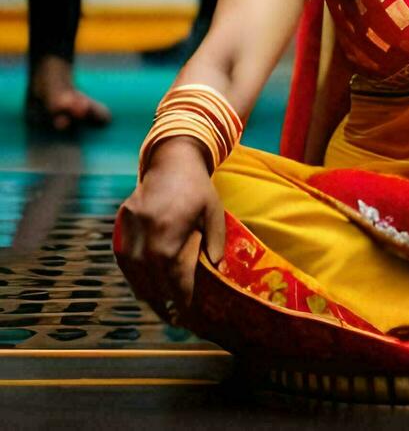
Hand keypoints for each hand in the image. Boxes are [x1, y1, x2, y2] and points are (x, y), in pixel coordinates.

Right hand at [115, 138, 224, 324]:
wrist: (171, 160)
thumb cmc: (198, 188)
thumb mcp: (214, 213)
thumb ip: (215, 241)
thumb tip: (217, 268)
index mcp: (168, 235)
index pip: (172, 278)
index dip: (180, 298)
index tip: (187, 314)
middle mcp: (144, 236)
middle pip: (149, 281)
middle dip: (162, 302)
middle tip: (173, 319)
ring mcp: (129, 229)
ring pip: (132, 272)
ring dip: (144, 292)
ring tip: (158, 307)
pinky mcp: (121, 223)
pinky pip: (123, 257)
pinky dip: (132, 274)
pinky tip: (143, 285)